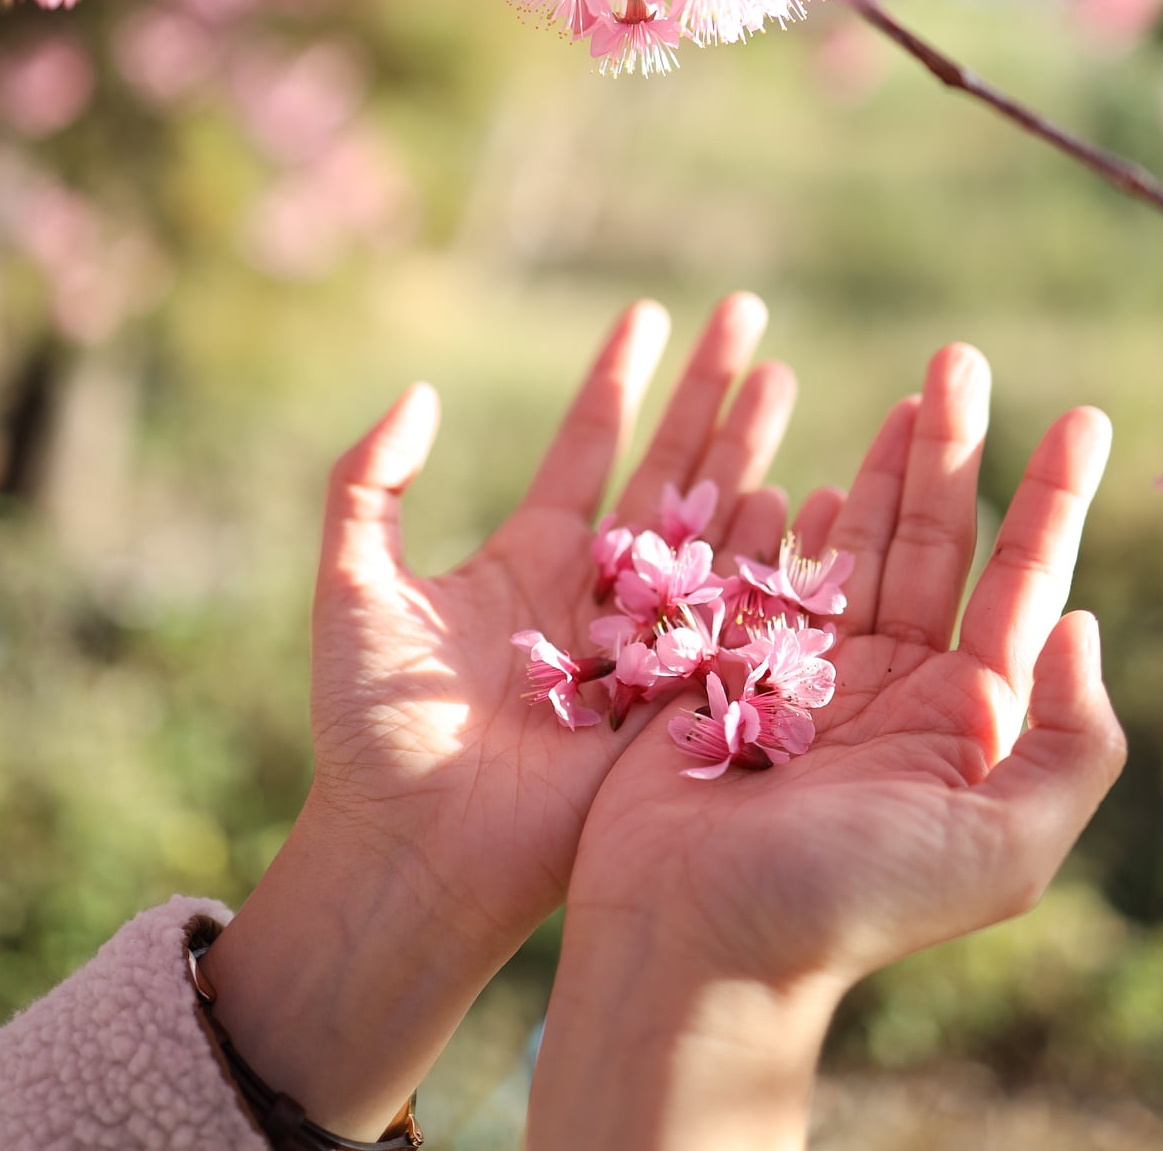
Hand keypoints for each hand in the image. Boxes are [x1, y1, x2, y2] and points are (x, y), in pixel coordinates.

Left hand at [203, 293, 795, 1135]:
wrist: (412, 849)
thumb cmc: (371, 727)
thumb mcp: (353, 586)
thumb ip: (369, 484)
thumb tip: (420, 393)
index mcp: (530, 558)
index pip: (588, 445)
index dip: (619, 379)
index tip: (651, 313)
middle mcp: (600, 590)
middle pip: (669, 468)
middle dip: (709, 392)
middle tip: (750, 316)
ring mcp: (648, 642)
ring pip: (714, 523)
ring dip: (750, 448)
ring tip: (786, 377)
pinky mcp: (681, 697)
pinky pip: (738, 612)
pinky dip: (774, 550)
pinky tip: (809, 486)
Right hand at [529, 345, 1126, 1150]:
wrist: (690, 944)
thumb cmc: (844, 903)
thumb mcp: (1000, 847)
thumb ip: (1067, 742)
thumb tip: (1080, 624)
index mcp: (960, 722)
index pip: (1019, 585)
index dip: (1051, 500)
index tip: (1077, 418)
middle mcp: (892, 689)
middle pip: (931, 542)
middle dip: (950, 451)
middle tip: (957, 358)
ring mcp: (806, 673)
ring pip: (852, 544)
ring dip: (876, 469)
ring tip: (904, 396)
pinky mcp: (727, 667)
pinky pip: (762, 570)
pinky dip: (781, 515)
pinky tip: (802, 465)